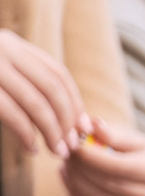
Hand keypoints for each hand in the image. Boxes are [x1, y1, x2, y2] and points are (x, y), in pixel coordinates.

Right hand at [0, 29, 84, 159]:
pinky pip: (13, 114)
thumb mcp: (0, 70)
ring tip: (56, 151)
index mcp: (12, 44)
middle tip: (72, 146)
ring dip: (52, 132)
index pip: (58, 74)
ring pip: (36, 104)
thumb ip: (26, 82)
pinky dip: (27, 135)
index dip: (75, 102)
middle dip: (67, 122)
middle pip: (52, 90)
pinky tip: (31, 148)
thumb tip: (71, 118)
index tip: (85, 127)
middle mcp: (3, 49)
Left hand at [64, 119, 144, 195]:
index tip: (73, 146)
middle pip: (109, 185)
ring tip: (66, 165)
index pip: (121, 167)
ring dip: (76, 182)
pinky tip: (69, 178)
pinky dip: (78, 194)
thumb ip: (114, 135)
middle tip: (66, 154)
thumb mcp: (136, 141)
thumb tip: (91, 125)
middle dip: (81, 168)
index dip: (92, 157)